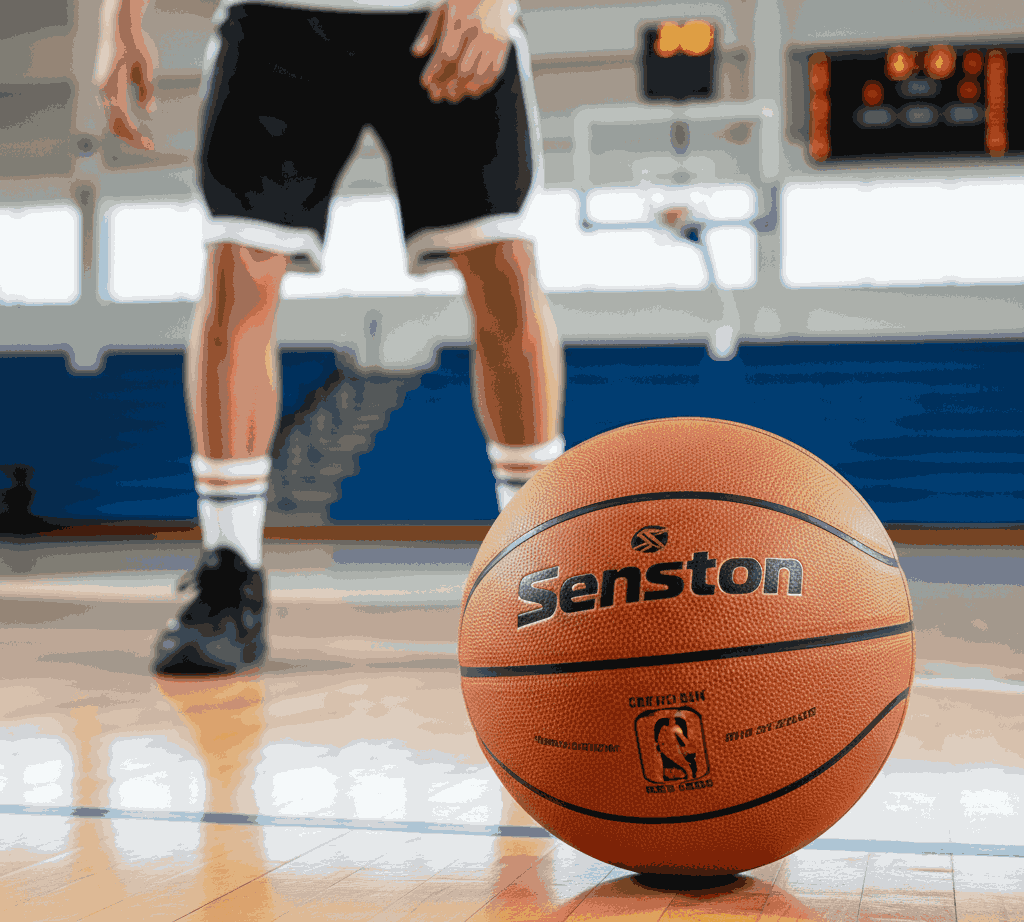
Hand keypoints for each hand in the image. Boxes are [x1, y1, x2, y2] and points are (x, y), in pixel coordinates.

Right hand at [95, 2, 155, 149]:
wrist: (117, 28)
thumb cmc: (134, 46)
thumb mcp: (146, 68)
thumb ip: (146, 90)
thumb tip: (148, 110)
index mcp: (112, 87)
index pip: (122, 121)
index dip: (135, 136)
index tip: (150, 145)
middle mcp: (102, 90)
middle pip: (113, 124)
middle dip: (130, 138)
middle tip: (149, 145)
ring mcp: (100, 88)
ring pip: (110, 118)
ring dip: (125, 130)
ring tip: (142, 138)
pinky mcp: (103, 85)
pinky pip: (110, 109)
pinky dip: (121, 120)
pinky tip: (133, 125)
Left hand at [411, 0, 516, 102]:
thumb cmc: (467, 1)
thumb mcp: (443, 9)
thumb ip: (429, 31)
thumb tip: (417, 52)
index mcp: (460, 21)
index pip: (446, 54)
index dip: (435, 72)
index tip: (426, 83)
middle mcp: (478, 33)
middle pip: (464, 69)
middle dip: (449, 86)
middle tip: (439, 95)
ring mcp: (492, 42)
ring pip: (480, 75)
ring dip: (465, 89)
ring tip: (453, 95)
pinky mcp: (502, 48)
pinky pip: (494, 73)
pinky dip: (482, 86)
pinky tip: (471, 90)